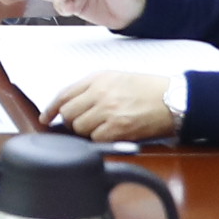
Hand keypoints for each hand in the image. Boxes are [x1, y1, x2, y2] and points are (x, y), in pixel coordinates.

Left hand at [45, 71, 180, 143]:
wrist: (173, 99)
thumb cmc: (148, 90)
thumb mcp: (117, 78)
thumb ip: (92, 89)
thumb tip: (69, 106)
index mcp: (98, 78)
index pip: (64, 94)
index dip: (51, 109)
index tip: (45, 118)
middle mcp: (100, 93)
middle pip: (68, 114)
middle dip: (72, 122)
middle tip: (85, 124)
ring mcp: (107, 111)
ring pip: (80, 128)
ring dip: (87, 132)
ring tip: (104, 127)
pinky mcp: (117, 128)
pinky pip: (95, 139)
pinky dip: (100, 140)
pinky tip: (112, 134)